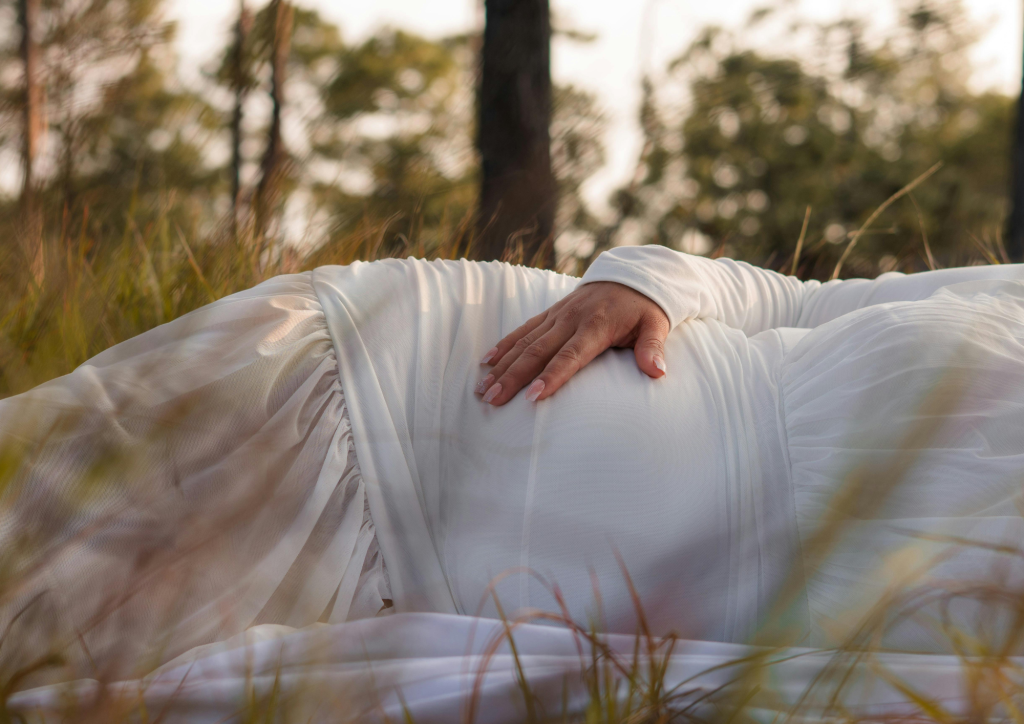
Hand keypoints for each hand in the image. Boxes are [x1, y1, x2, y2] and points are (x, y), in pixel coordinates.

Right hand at [475, 282, 669, 405]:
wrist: (633, 275)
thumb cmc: (645, 308)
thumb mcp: (656, 325)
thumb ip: (653, 349)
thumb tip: (657, 373)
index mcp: (596, 325)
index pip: (570, 356)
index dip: (551, 377)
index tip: (532, 397)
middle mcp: (571, 319)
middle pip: (537, 351)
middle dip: (513, 377)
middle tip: (492, 399)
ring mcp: (558, 314)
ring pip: (524, 341)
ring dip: (502, 365)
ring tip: (483, 388)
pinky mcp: (551, 312)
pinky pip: (524, 328)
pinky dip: (504, 344)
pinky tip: (488, 361)